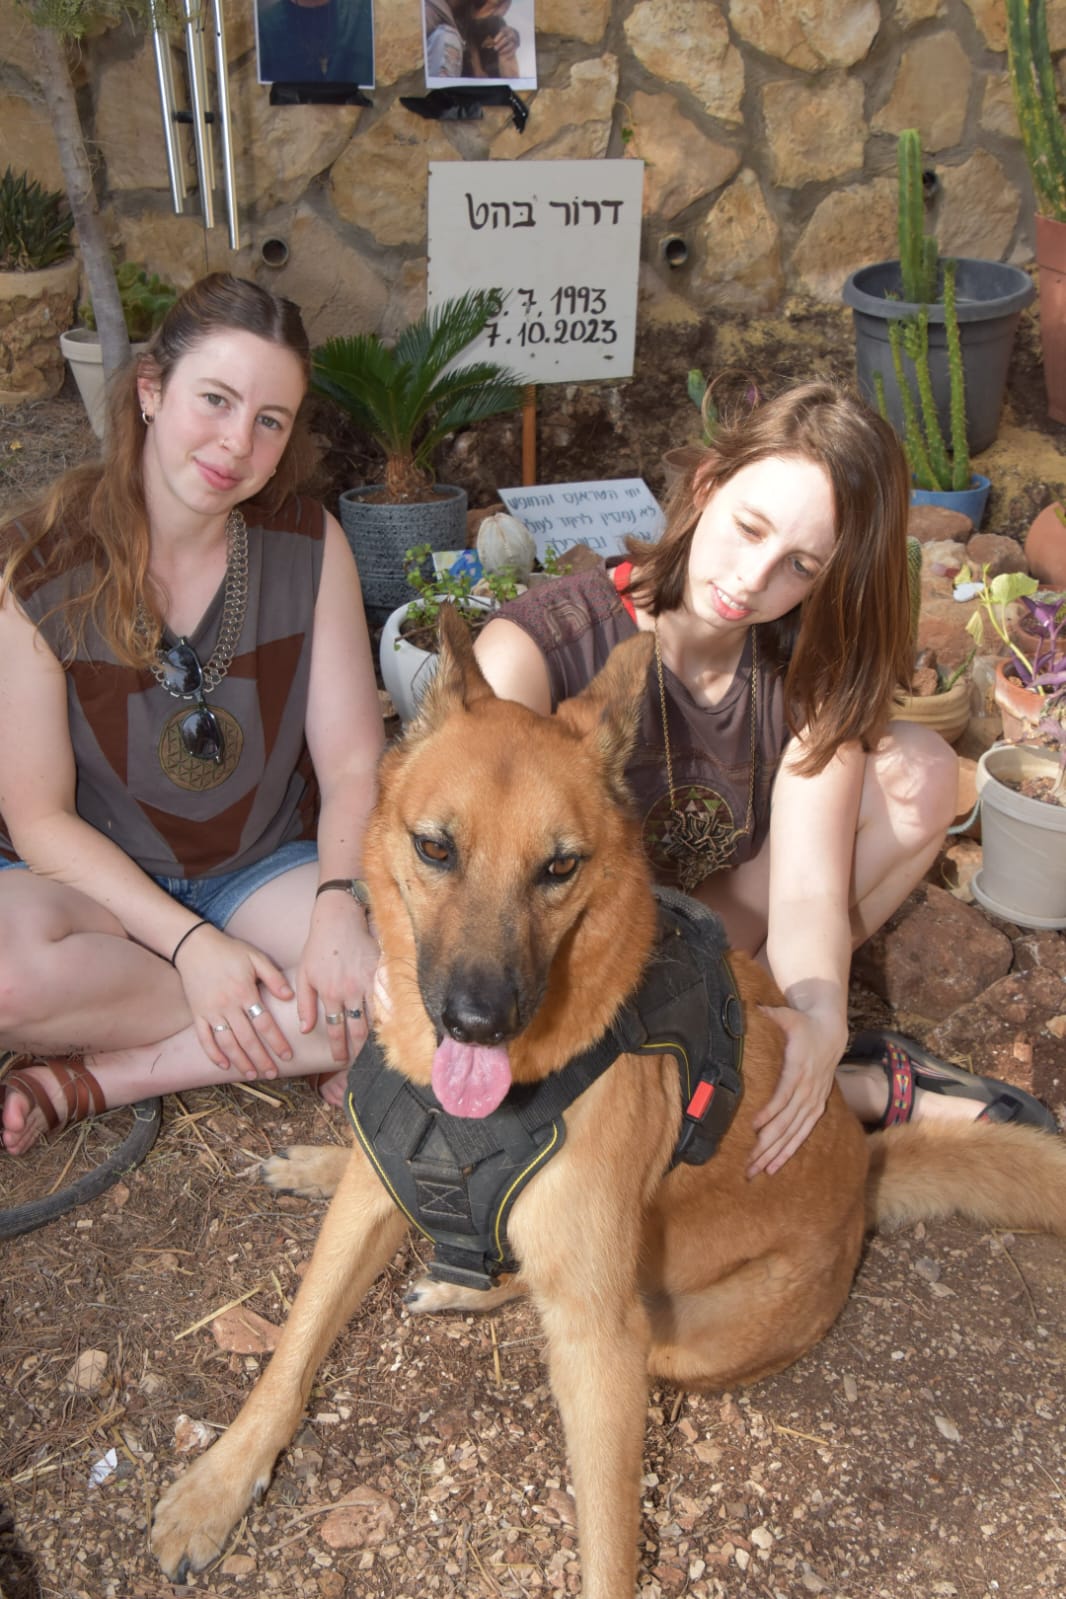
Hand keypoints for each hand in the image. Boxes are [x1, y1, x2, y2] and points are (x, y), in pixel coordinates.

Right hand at [173, 925, 294, 1079]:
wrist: (194, 946)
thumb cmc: (229, 951)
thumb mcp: (255, 957)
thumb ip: (273, 977)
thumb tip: (290, 997)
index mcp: (244, 992)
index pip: (265, 1024)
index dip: (277, 1042)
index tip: (288, 1056)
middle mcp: (227, 1006)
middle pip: (247, 1039)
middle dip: (261, 1059)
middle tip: (272, 1074)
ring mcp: (210, 1011)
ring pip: (227, 1043)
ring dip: (240, 1061)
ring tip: (252, 1075)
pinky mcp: (197, 1014)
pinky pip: (204, 1038)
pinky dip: (213, 1054)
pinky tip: (224, 1065)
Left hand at [296, 894, 378, 1064]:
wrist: (339, 919)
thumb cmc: (318, 947)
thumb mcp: (304, 975)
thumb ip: (304, 1003)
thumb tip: (305, 1030)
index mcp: (329, 993)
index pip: (335, 1028)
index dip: (338, 1048)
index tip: (339, 1062)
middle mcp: (349, 991)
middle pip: (356, 1028)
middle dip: (356, 1049)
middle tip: (358, 1063)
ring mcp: (367, 981)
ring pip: (374, 1016)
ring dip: (375, 1036)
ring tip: (376, 1052)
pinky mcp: (381, 972)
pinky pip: (387, 999)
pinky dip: (389, 1015)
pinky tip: (392, 1028)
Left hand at [746, 1005, 843, 1178]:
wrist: (831, 1032)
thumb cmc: (803, 1025)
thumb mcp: (789, 1015)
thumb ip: (771, 1014)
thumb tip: (753, 1007)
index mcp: (799, 1069)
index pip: (784, 1094)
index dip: (770, 1111)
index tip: (753, 1126)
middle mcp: (808, 1090)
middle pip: (786, 1122)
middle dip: (766, 1144)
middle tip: (747, 1163)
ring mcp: (813, 1101)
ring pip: (794, 1133)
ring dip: (775, 1153)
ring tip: (757, 1171)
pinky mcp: (815, 1108)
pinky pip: (802, 1134)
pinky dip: (789, 1151)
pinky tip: (774, 1166)